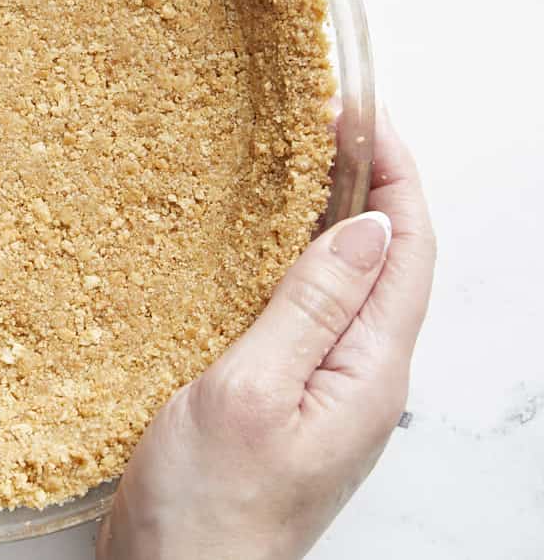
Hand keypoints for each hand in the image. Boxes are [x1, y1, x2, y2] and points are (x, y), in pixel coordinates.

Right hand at [97, 108, 434, 559]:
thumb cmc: (209, 506)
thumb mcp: (251, 391)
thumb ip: (311, 308)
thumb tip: (368, 229)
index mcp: (369, 371)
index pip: (409, 249)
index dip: (394, 171)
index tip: (359, 111)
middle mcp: (361, 376)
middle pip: (387, 258)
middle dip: (368, 179)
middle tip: (322, 120)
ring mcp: (326, 388)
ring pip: (345, 280)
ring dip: (329, 215)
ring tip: (290, 160)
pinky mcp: (286, 396)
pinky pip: (307, 310)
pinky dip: (291, 258)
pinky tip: (253, 243)